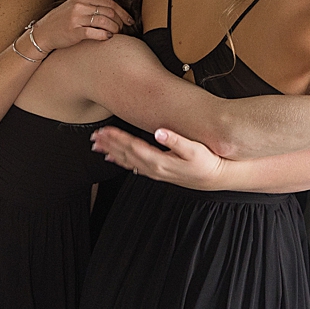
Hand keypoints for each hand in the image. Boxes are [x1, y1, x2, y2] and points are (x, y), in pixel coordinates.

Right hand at [29, 0, 134, 51]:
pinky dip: (105, 36)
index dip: (122, 12)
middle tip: (123, 29)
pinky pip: (95, 33)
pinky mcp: (74, 31)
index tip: (130, 20)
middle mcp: (80, 5)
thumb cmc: (61, 21)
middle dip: (120, 22)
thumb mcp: (74, 6)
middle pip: (109, 12)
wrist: (42, 33)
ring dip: (114, 29)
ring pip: (105, 22)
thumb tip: (114, 12)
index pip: (109, 3)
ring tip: (116, 34)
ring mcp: (76, 18)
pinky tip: (108, 38)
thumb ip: (91, 6)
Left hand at [91, 126, 226, 189]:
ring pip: (127, 161)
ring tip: (98, 146)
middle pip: (126, 155)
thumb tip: (159, 132)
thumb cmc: (207, 162)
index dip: (117, 138)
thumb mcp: (195, 149)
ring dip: (112, 152)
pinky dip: (122, 161)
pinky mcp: (158, 172)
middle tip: (94, 136)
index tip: (104, 130)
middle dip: (109, 144)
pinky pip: (134, 167)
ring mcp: (155, 172)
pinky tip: (115, 158)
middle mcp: (154, 168)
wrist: (215, 177)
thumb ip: (176, 140)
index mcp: (159, 161)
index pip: (132, 147)